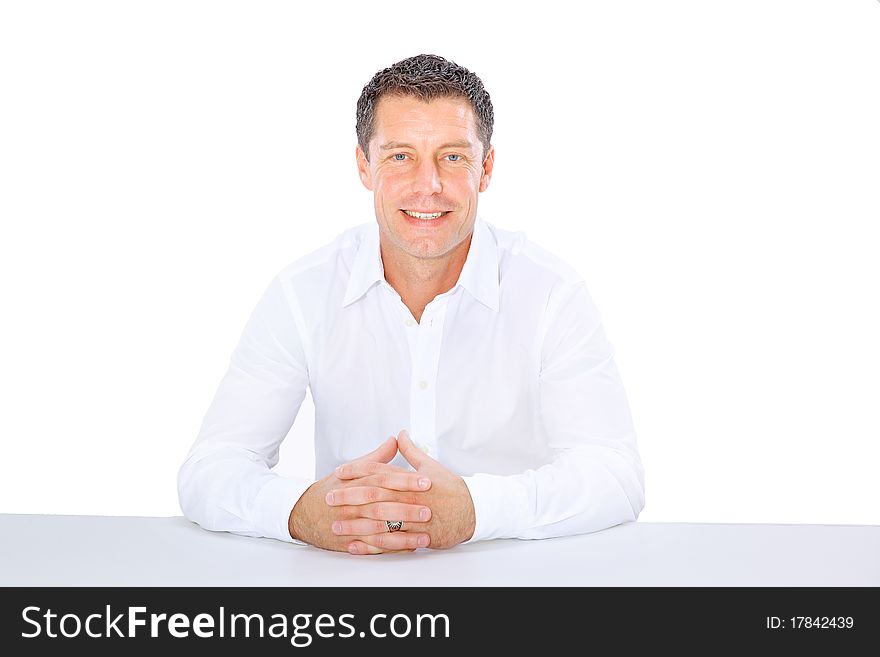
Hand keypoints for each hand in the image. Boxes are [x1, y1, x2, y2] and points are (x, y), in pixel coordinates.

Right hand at [288, 436, 431, 552]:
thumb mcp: (350, 471)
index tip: (426, 481)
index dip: (405, 480)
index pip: (383, 479)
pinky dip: (391, 549)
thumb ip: (376, 457)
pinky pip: (373, 547)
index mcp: (355, 483)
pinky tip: (409, 548)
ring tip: (425, 534)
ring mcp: (350, 524)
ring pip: (379, 529)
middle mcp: (352, 504)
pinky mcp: (349, 542)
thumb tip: (395, 440)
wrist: (302, 513)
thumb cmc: (330, 490)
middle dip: (406, 508)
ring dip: (403, 533)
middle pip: (382, 504)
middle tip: (429, 509)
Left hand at [334, 429, 475, 552]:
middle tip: (329, 497)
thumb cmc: (451, 488)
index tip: (340, 472)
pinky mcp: (416, 537)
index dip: (357, 470)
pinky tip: (355, 545)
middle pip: (373, 496)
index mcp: (410, 479)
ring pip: (378, 522)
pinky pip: (390, 543)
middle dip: (349, 497)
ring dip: (355, 524)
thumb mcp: (430, 466)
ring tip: (336, 525)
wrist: (472, 510)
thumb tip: (400, 434)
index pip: (379, 472)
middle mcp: (408, 498)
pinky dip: (371, 546)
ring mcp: (412, 519)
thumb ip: (411, 451)